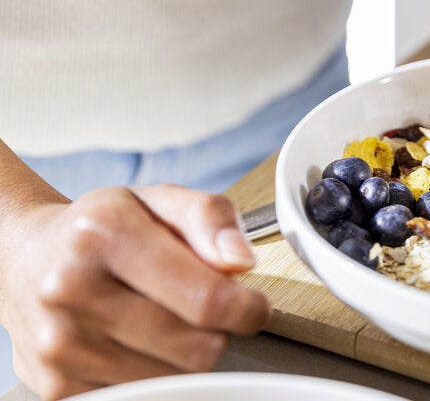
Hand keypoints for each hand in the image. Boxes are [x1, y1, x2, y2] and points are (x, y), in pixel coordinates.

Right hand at [0, 184, 269, 398]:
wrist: (22, 260)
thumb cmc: (101, 229)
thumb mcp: (158, 200)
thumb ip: (210, 218)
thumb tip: (240, 261)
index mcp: (103, 233)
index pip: (208, 298)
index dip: (248, 308)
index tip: (253, 305)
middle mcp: (72, 288)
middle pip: (198, 347)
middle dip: (216, 329)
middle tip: (200, 307)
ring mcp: (59, 344)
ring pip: (176, 378)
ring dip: (186, 354)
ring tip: (164, 320)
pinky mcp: (57, 387)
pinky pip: (143, 395)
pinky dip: (155, 373)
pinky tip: (137, 343)